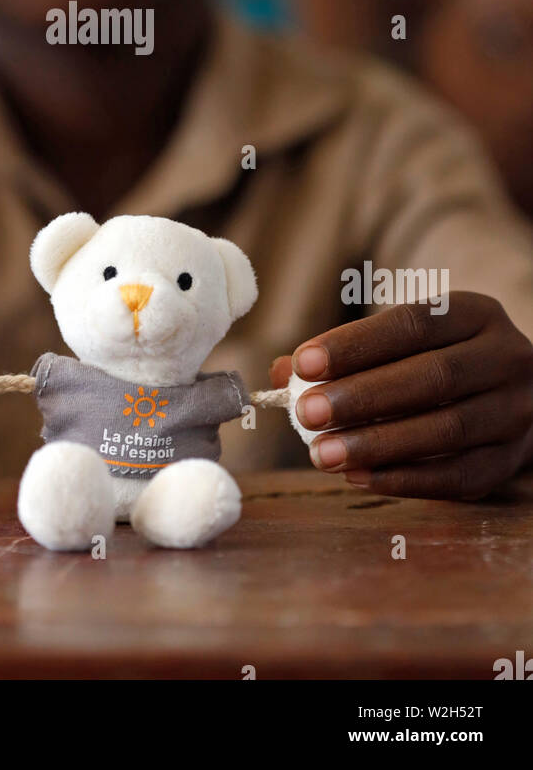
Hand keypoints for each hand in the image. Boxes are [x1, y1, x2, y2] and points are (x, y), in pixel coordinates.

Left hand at [278, 294, 532, 498]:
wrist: (507, 396)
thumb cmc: (435, 360)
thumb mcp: (402, 341)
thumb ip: (346, 353)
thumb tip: (283, 372)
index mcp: (475, 314)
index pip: (413, 324)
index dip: (356, 344)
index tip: (303, 363)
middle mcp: (506, 358)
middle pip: (434, 377)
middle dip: (363, 397)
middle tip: (307, 413)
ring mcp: (515, 412)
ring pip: (448, 430)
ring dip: (378, 445)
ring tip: (322, 454)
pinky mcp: (511, 459)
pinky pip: (459, 475)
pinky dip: (405, 479)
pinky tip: (358, 476)